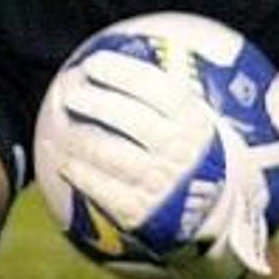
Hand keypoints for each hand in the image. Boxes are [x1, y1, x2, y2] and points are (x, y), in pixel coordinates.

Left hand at [53, 48, 270, 278]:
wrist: (217, 223)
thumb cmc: (196, 158)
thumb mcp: (198, 124)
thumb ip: (170, 96)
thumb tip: (130, 55)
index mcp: (196, 126)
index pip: (157, 90)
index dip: (122, 73)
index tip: (93, 62)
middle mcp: (180, 154)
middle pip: (130, 120)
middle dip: (95, 101)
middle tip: (70, 90)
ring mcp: (160, 186)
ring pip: (111, 154)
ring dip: (80, 137)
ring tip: (62, 126)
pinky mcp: (142, 216)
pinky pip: (103, 191)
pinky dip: (80, 174)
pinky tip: (64, 162)